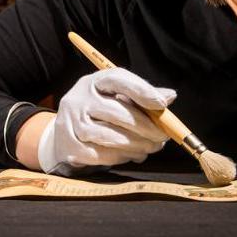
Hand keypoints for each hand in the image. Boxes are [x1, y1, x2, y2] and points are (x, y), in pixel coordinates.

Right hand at [37, 67, 175, 175]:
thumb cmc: (101, 111)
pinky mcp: (69, 146)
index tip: (162, 104)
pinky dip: (120, 157)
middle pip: (115, 111)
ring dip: (135, 145)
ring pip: (108, 136)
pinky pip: (100, 155)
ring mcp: (70, 123)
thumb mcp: (118, 96)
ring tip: (150, 148)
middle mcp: (78, 99)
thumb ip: (143, 95)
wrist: (66, 133)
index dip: (141, 90)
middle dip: (145, 127)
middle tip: (162, 137)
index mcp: (94, 82)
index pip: (117, 79)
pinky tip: (132, 155)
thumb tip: (170, 96)